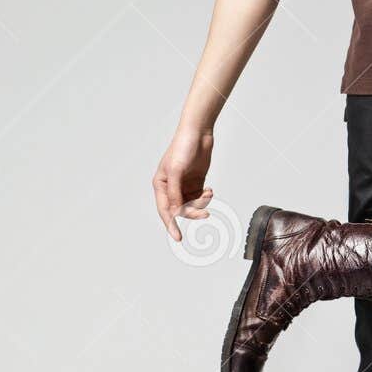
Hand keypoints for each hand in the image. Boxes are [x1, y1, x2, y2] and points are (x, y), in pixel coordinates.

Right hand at [153, 123, 214, 243]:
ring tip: (209, 193)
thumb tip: (175, 210)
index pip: (164, 210)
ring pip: (192, 205)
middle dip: (193, 212)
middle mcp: (171, 187)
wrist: (198, 133)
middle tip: (206, 214)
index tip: (178, 238)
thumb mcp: (177, 169)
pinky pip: (200, 197)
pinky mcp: (196, 182)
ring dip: (201, 203)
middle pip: (180, 209)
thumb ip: (174, 191)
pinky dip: (206, 197)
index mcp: (161, 184)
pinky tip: (210, 189)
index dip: (170, 225)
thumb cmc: (183, 147)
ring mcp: (184, 185)